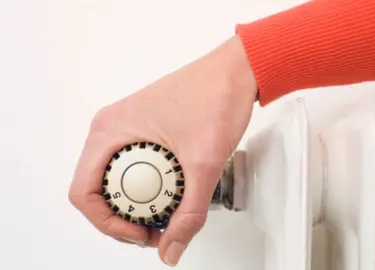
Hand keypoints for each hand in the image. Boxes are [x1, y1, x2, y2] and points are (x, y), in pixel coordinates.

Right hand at [68, 35, 256, 265]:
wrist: (237, 72)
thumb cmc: (216, 98)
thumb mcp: (203, 165)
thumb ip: (189, 214)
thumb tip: (171, 250)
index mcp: (110, 130)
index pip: (83, 193)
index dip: (107, 224)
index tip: (139, 233)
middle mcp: (112, 127)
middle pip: (96, 190)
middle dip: (121, 219)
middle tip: (153, 232)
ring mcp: (127, 127)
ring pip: (114, 180)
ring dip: (134, 205)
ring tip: (163, 217)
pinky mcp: (143, 129)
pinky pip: (131, 166)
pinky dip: (145, 188)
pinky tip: (169, 195)